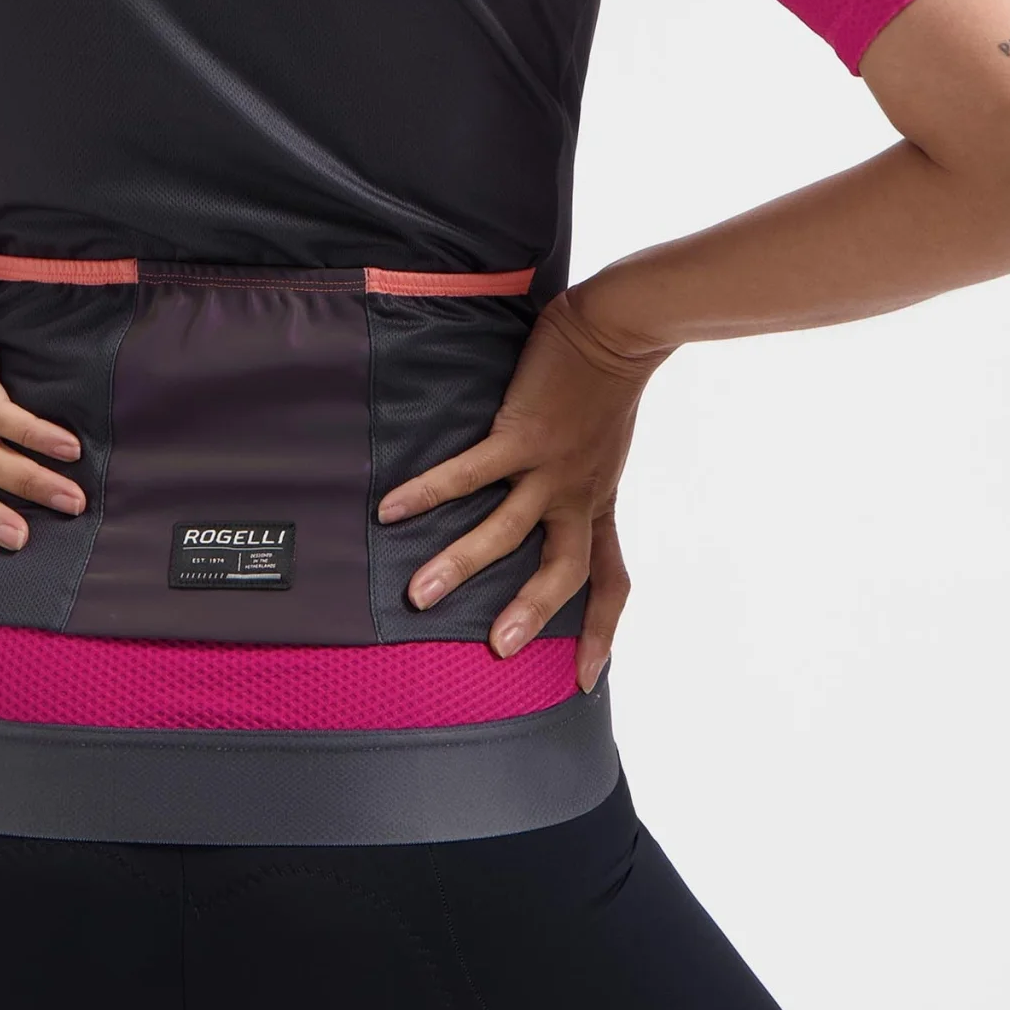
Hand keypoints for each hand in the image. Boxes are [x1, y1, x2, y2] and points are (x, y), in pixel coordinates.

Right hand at [373, 287, 667, 691]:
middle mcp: (577, 494)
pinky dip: (429, 490)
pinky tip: (390, 508)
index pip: (610, 580)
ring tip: (418, 594)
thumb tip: (546, 482)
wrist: (620, 330)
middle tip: (497, 649)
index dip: (601, 632)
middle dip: (529, 612)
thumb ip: (578, 474)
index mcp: (597, 502)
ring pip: (506, 530)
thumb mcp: (602, 446)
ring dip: (461, 563)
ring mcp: (550, 468)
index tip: (586, 678)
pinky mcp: (522, 435)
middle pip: (563, 571)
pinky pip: (470, 472)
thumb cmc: (607, 380)